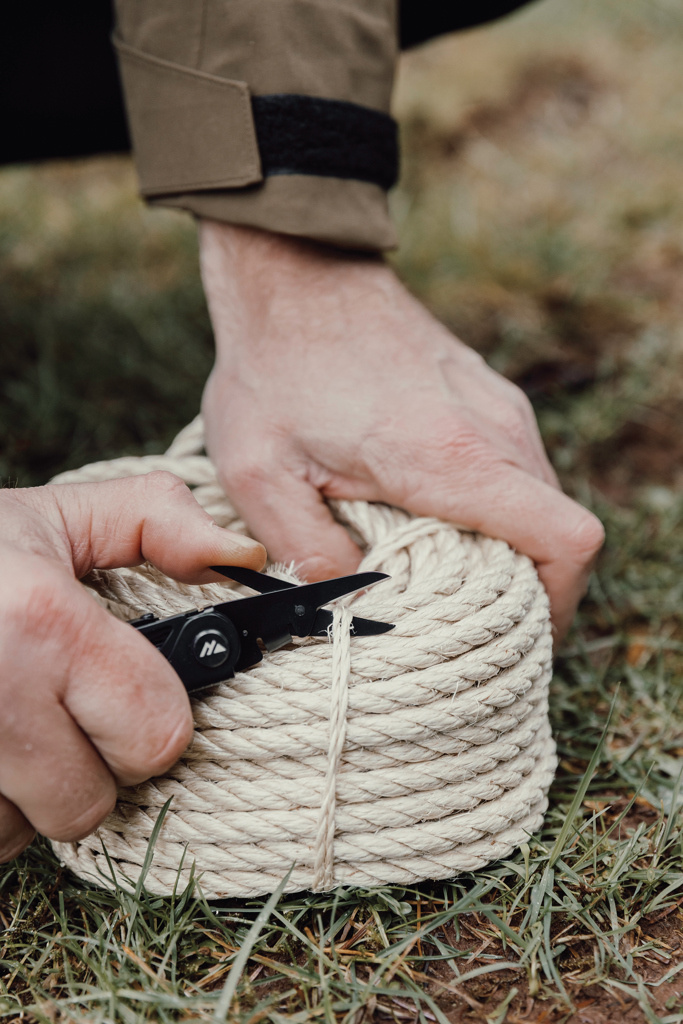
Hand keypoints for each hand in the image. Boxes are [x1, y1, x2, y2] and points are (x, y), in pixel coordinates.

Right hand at [0, 472, 264, 861]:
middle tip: (62, 711)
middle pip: (93, 803)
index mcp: (46, 627)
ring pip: (27, 833)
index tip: (125, 692)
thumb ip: (156, 521)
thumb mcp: (56, 516)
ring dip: (30, 794)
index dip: (152, 718)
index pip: (157, 734)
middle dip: (90, 764)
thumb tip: (242, 557)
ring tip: (12, 725)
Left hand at [199, 222, 603, 642]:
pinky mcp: (484, 393)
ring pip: (536, 500)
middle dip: (523, 585)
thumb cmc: (274, 367)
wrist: (294, 273)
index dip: (559, 601)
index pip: (567, 540)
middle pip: (558, 531)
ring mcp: (496, 404)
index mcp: (451, 457)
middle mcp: (494, 428)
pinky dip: (490, 506)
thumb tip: (354, 605)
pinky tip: (428, 512)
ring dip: (504, 544)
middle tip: (458, 611)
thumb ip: (307, 553)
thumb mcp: (259, 473)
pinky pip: (512, 467)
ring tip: (438, 567)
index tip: (518, 628)